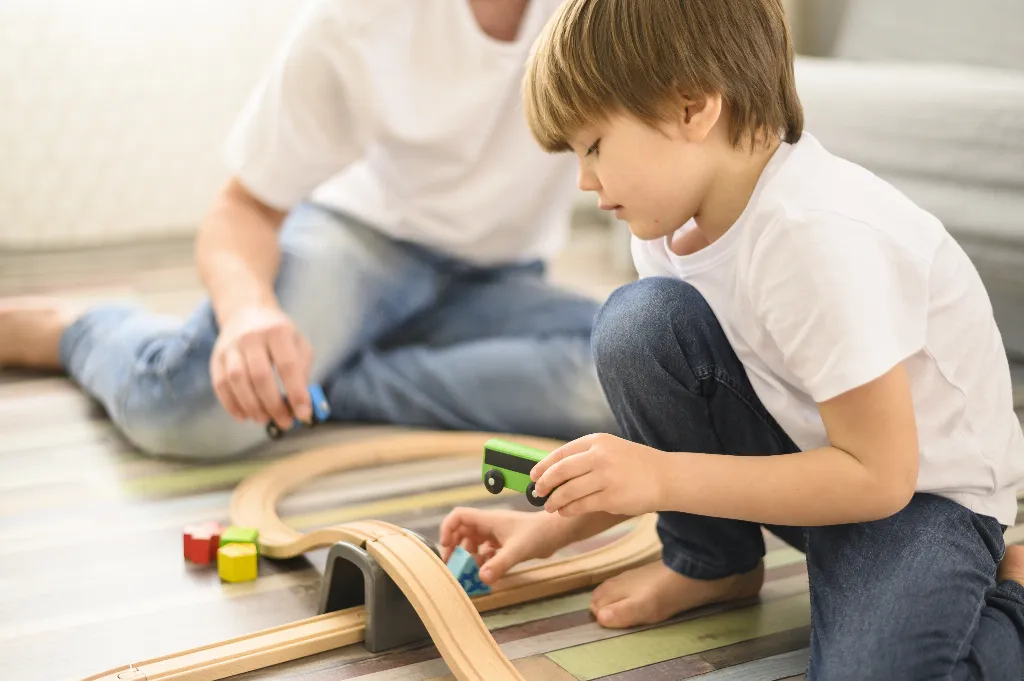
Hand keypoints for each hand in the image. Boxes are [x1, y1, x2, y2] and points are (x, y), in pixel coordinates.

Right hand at [210, 305, 313, 428]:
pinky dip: (232, 405)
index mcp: (277, 331)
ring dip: (252, 406)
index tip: (303, 414)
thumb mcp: (298, 343)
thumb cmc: (278, 334)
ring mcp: (230, 347)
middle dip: (274, 404)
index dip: (296, 393)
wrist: (246, 312)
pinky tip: (245, 416)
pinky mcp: (216, 358)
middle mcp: (251, 337)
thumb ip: (302, 371)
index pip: (288, 366)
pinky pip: (220, 385)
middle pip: (260, 376)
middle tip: (285, 422)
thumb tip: (302, 404)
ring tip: (265, 419)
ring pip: (237, 381)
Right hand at [439, 508, 563, 583]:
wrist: (556, 533)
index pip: (458, 517)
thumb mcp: (517, 550)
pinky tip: (488, 571)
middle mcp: (488, 525)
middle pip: (461, 532)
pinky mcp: (503, 543)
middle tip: (455, 567)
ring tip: (471, 573)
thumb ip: (499, 564)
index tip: (447, 549)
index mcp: (487, 520)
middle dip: (456, 549)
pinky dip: (482, 561)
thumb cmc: (537, 534)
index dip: (447, 530)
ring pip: (473, 544)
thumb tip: (481, 578)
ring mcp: (496, 534)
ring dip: (469, 558)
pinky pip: (485, 551)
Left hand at [531, 433, 666, 516]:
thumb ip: (586, 457)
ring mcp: (605, 477)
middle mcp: (600, 456)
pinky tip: (564, 512)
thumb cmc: (637, 465)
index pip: (561, 453)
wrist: (667, 477)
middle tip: (539, 493)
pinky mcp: (611, 497)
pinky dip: (568, 510)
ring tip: (550, 506)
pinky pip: (581, 505)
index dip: (543, 465)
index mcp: (597, 441)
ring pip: (568, 491)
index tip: (534, 475)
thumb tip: (554, 472)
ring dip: (554, 500)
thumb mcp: (611, 449)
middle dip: (544, 484)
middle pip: (560, 471)